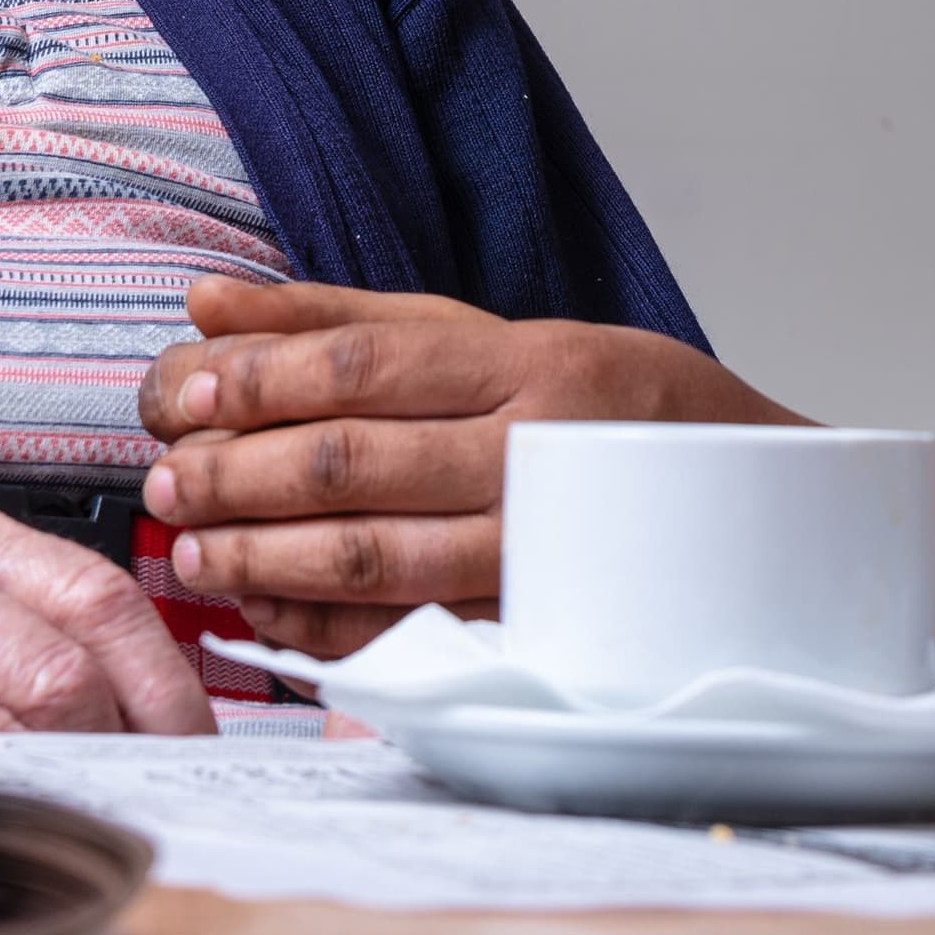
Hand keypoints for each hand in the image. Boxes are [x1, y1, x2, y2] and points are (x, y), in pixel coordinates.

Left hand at [138, 279, 801, 648]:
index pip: (362, 365)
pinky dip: (330, 630)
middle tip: (167, 484)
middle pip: (355, 460)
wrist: (766, 506)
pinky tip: (270, 618)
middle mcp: (538, 448)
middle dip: (238, 475)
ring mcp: (543, 545)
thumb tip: (208, 302)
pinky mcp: (545, 623)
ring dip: (266, 559)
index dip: (257, 380)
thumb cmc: (613, 407)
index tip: (179, 391)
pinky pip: (416, 632)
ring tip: (196, 553)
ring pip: (377, 555)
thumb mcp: (493, 333)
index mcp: (527, 361)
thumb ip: (345, 319)